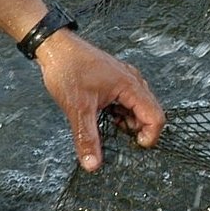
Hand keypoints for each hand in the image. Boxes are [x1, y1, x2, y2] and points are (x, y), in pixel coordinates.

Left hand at [36, 29, 165, 171]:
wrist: (54, 45)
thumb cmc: (67, 69)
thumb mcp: (77, 109)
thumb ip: (87, 139)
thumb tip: (92, 165)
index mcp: (131, 86)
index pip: (155, 117)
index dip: (149, 136)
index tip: (135, 147)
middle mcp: (133, 81)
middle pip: (150, 112)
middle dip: (139, 129)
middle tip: (119, 138)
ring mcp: (125, 79)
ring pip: (139, 107)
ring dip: (129, 121)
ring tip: (109, 125)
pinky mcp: (116, 79)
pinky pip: (128, 100)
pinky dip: (121, 112)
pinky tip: (105, 115)